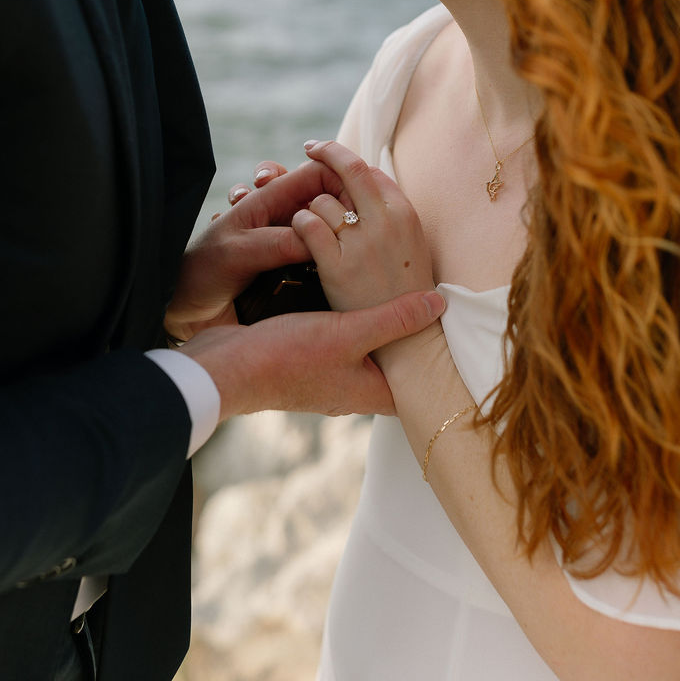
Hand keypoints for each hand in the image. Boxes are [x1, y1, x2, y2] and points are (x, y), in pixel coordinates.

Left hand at [166, 158, 348, 337]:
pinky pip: (320, 261)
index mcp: (268, 199)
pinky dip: (330, 263)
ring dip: (335, 239)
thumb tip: (324, 240)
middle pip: (328, 200)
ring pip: (326, 232)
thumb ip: (279, 243)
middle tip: (349, 230)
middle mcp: (282, 218)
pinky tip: (335, 276)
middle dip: (342, 210)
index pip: (316, 173)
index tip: (356, 205)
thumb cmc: (202, 271)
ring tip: (339, 255)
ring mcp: (289, 244)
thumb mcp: (240, 252)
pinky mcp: (291, 272)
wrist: (184, 310)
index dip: (341, 180)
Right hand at [180, 288, 446, 419]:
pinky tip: (349, 288)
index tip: (453, 329)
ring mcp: (329, 378)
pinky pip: (339, 337)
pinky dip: (348, 315)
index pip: (417, 385)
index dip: (437, 362)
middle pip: (394, 360)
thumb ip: (393, 318)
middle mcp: (354, 390)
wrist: (226, 369)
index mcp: (371, 393)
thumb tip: (438, 305)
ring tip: (393, 287)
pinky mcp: (307, 360)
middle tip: (427, 296)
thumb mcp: (348, 333)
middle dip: (408, 332)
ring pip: (366, 346)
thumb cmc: (287, 357)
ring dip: (377, 319)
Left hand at [292, 140, 435, 312]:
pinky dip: (300, 224)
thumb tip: (367, 177)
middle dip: (326, 152)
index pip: (370, 170)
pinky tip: (301, 233)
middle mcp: (385, 223)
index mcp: (405, 214)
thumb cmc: (403, 288)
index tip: (330, 155)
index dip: (346, 161)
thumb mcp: (410, 242)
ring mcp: (362, 244)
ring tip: (311, 221)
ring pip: (323, 201)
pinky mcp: (338, 265)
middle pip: (350, 168)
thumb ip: (390, 210)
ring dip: (311, 206)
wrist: (406, 338)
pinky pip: (308, 226)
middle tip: (310, 148)